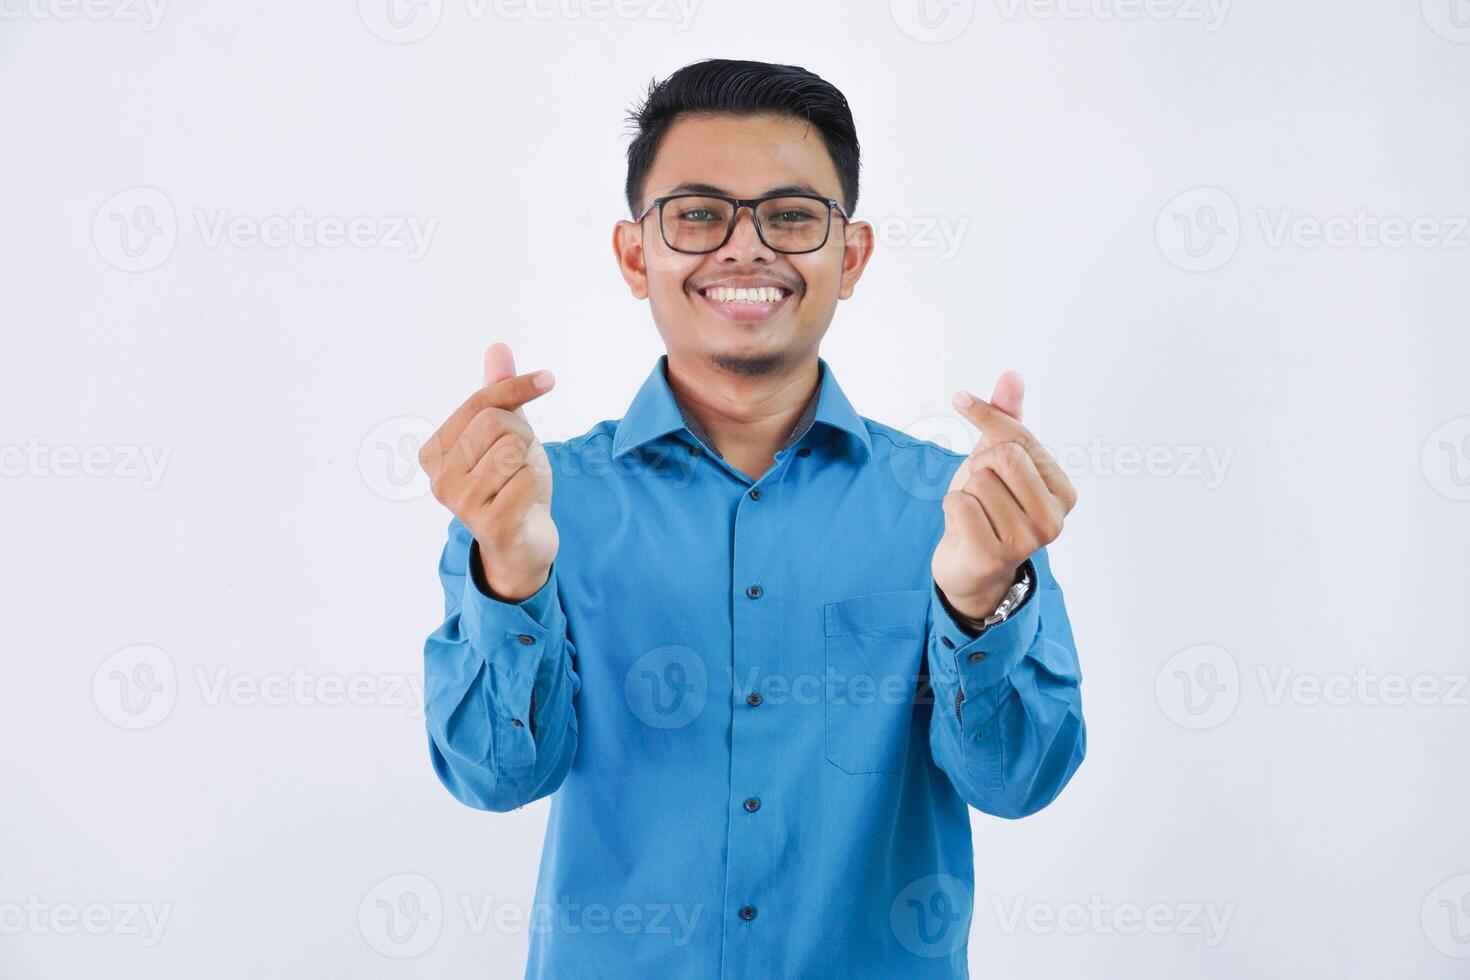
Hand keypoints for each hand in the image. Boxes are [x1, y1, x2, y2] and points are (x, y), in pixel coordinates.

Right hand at [419, 343, 558, 601]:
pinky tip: (525, 503)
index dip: (518, 387)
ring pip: (514, 449)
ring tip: (519, 483)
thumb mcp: (506, 432)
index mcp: (433, 452)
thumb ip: (497, 394)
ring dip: (529, 462)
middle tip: (520, 462)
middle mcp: (438, 479)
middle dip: (523, 437)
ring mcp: (461, 505)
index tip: (548, 379)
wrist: (525, 540)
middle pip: (498, 423)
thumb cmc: (510, 482)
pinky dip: (536, 484)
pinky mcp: (490, 524)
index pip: (481, 401)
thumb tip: (498, 347)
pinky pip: (528, 478)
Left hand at [931, 371, 1077, 620]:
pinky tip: (965, 528)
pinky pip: (960, 504)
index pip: (1020, 438)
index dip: (986, 415)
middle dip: (979, 466)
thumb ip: (1007, 421)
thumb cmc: (989, 509)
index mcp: (1063, 491)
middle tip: (981, 491)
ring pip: (978, 481)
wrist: (971, 567)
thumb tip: (1012, 375)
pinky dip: (952, 510)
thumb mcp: (997, 461)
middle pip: (1000, 456)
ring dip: (965, 493)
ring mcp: (1027, 541)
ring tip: (976, 514)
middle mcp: (1054, 518)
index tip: (959, 397)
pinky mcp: (995, 555)